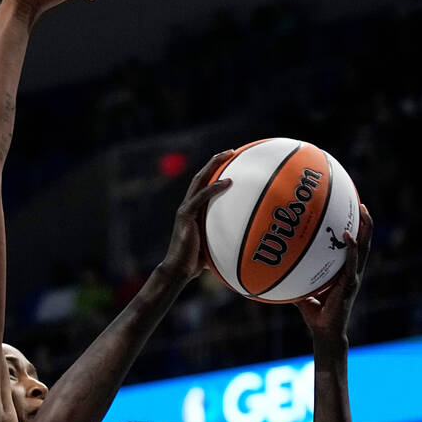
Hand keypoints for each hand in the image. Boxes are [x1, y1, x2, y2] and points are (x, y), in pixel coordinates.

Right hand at [164, 151, 232, 281]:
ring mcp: (185, 209)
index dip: (214, 171)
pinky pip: (202, 197)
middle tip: (231, 151)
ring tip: (230, 155)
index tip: (230, 162)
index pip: (203, 185)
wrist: (178, 270)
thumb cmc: (195, 262)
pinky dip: (214, 188)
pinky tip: (228, 182)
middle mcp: (187, 206)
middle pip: (201, 176)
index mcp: (192, 210)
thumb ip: (223, 238)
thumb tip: (244, 242)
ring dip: (214, 165)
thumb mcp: (212, 245)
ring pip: (199, 180)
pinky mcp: (185, 216)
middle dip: (215, 162)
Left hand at [297, 204, 371, 340]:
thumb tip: (276, 270)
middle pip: (363, 243)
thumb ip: (295, 280)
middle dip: (365, 224)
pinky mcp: (350, 285)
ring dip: (365, 230)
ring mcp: (353, 278)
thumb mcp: (303, 293)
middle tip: (361, 204)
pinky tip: (348, 235)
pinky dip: (351, 249)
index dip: (355, 231)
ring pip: (364, 249)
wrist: (324, 332)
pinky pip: (352, 263)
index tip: (352, 212)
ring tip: (362, 212)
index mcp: (344, 273)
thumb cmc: (316, 315)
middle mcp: (353, 272)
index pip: (353, 248)